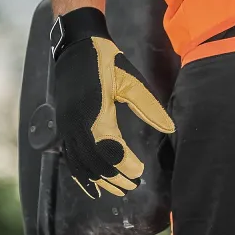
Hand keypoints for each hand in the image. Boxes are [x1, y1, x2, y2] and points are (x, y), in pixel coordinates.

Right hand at [50, 7, 174, 196]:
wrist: (76, 46)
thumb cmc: (106, 61)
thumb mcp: (131, 82)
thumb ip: (149, 107)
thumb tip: (170, 128)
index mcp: (95, 114)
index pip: (110, 150)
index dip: (124, 164)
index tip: (140, 171)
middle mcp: (77, 125)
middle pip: (94, 162)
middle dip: (114, 176)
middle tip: (133, 185)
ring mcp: (67, 127)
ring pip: (80, 163)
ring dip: (98, 179)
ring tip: (117, 188)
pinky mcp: (64, 126)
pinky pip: (70, 156)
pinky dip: (80, 173)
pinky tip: (91, 183)